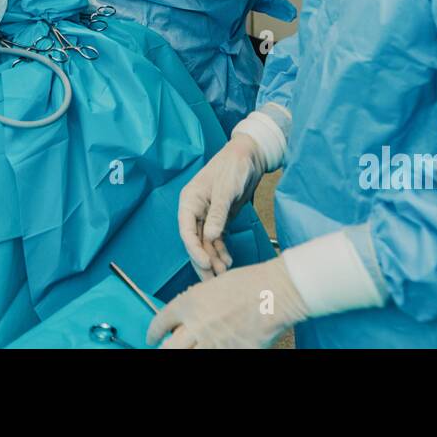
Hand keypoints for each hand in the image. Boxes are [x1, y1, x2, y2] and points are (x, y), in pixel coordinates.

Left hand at [147, 258, 307, 348]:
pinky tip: (216, 349)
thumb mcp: (213, 286)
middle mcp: (197, 325)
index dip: (153, 333)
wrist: (276, 292)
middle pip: (169, 348)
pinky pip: (216, 359)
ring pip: (188, 356)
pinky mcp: (234, 352)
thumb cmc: (249, 282)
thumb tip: (186, 318)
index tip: (152, 337)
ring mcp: (215, 342)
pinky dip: (212, 354)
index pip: (161, 323)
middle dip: (164, 349)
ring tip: (190, 350)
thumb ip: (196, 303)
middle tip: (164, 348)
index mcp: (190, 303)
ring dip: (186, 353)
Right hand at [179, 133, 266, 278]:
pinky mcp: (219, 219)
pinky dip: (221, 251)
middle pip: (194, 241)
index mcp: (189, 201)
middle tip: (211, 280)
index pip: (186, 230)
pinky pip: (216, 240)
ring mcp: (207, 216)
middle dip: (202, 260)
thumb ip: (217, 213)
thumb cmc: (233, 166)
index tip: (206, 263)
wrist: (250, 156)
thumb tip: (210, 237)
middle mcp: (195, 210)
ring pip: (206, 244)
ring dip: (213, 259)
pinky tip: (228, 261)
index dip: (194, 249)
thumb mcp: (225, 189)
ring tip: (224, 273)